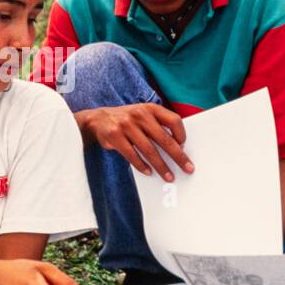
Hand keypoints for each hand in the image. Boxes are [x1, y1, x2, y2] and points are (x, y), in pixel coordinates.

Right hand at [78, 103, 193, 180]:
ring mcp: (126, 125)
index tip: (183, 147)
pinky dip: (142, 165)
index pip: (174, 120)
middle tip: (187, 168)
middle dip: (178, 156)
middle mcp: (140, 115)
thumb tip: (177, 148)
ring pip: (149, 150)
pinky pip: (132, 155)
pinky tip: (148, 172)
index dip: (181, 134)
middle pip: (164, 139)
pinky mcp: (115, 136)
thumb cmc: (127, 120)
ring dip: (161, 166)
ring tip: (168, 176)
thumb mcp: (143, 115)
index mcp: (150, 108)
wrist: (97, 119)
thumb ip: (157, 125)